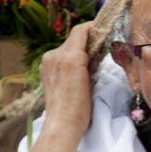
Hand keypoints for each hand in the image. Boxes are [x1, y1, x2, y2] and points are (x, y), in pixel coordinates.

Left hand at [39, 22, 93, 143]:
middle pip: (74, 39)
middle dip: (88, 42)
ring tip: (90, 65)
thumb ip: (92, 58)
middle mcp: (54, 55)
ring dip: (79, 51)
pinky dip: (70, 59)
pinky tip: (77, 72)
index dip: (94, 28)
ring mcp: (47, 62)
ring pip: (67, 48)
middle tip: (101, 51)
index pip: (81, 30)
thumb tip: (98, 45)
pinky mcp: (45, 70)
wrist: (63, 124)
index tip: (105, 30)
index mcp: (67, 56)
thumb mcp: (91, 78)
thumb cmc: (80, 107)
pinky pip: (60, 57)